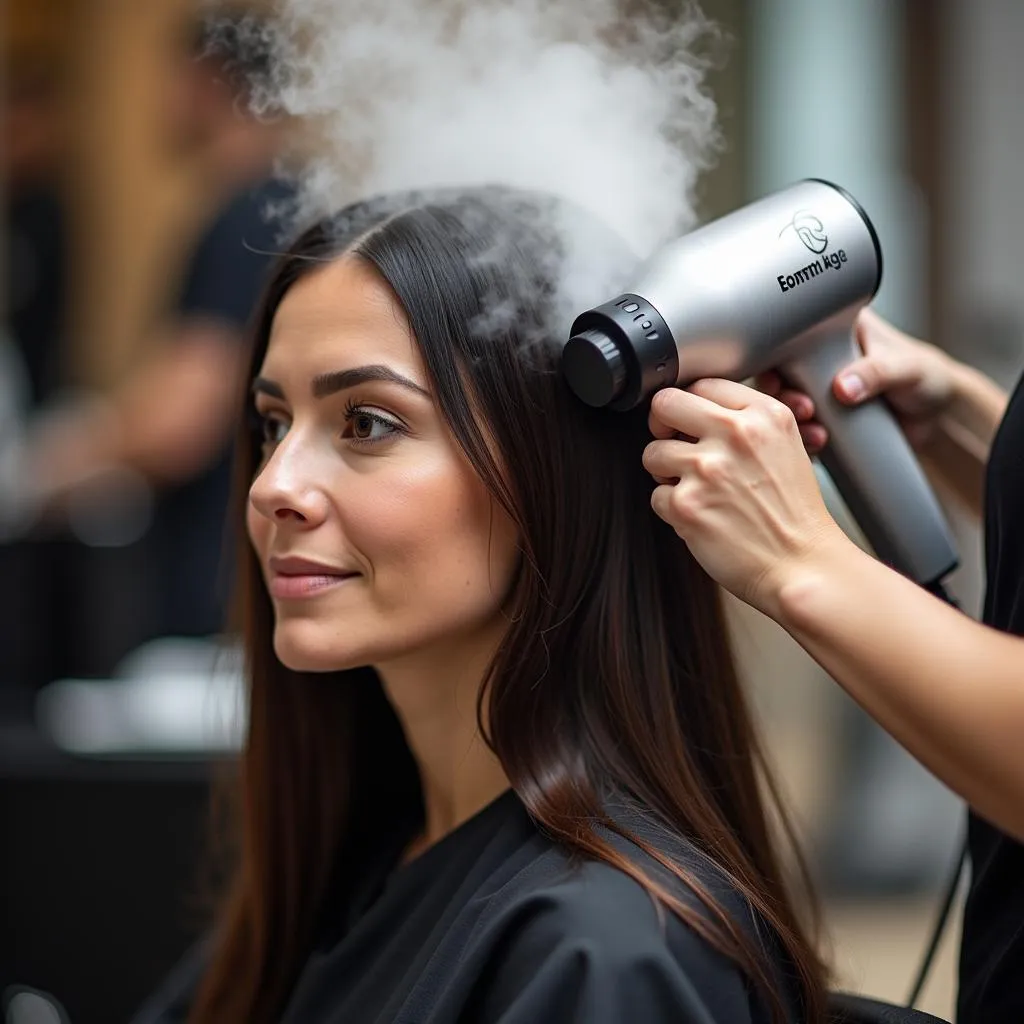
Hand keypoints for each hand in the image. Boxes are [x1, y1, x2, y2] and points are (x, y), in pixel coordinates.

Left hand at [643, 380, 848, 616]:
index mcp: (764, 414)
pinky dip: (672, 510)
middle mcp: (735, 435)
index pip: (701, 385)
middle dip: (662, 427)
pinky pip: (656, 496)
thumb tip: (694, 408)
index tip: (689, 424)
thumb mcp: (787, 447)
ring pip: (652, 453)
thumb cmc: (795, 514)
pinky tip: (701, 517)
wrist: (804, 566)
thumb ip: (746, 421)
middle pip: (664, 405)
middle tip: (673, 445)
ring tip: (694, 490)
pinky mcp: (687, 505)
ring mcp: (707, 469)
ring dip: (665, 473)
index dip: (689, 407)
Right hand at [756, 307, 959, 453]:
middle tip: (806, 410)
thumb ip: (877, 373)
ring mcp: (818, 387)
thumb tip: (843, 388)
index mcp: (833, 327)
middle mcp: (819, 355)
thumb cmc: (927, 376)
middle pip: (779, 373)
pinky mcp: (822, 415)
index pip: (789, 336)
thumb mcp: (906, 368)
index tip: (781, 380)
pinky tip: (817, 447)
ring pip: (785, 403)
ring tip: (818, 434)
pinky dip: (802, 440)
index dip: (775, 358)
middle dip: (784, 396)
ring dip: (793, 422)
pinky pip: (800, 427)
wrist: (940, 417)